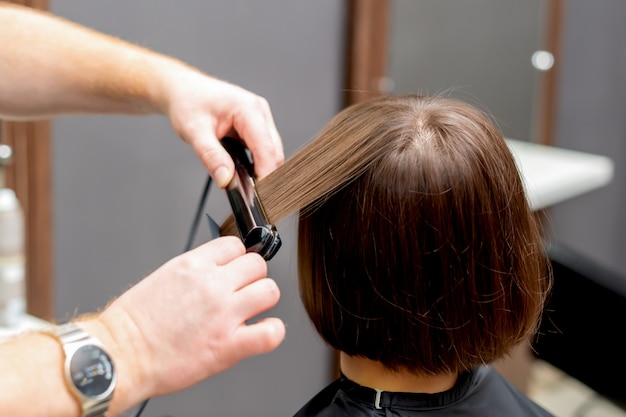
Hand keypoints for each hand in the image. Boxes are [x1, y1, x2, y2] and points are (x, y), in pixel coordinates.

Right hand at [85, 236, 284, 410]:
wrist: (119, 356)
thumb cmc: (133, 324)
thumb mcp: (163, 277)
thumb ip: (195, 271)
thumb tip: (216, 269)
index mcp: (193, 265)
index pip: (235, 245)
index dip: (238, 259)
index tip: (234, 271)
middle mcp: (211, 284)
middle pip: (258, 265)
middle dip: (252, 278)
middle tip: (242, 292)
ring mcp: (223, 314)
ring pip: (270, 291)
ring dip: (263, 301)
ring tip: (250, 312)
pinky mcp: (228, 345)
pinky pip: (271, 333)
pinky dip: (272, 333)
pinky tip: (261, 333)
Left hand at [164, 68, 283, 187]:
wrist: (183, 90)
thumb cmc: (188, 103)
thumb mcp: (194, 131)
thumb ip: (211, 156)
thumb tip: (226, 180)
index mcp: (248, 108)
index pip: (266, 148)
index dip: (265, 174)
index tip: (258, 195)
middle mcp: (259, 111)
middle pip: (274, 152)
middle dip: (266, 174)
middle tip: (250, 195)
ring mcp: (260, 118)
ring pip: (272, 152)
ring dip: (262, 169)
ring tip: (247, 185)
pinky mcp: (257, 126)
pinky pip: (264, 149)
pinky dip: (257, 163)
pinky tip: (245, 173)